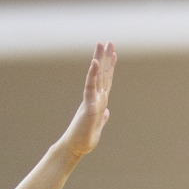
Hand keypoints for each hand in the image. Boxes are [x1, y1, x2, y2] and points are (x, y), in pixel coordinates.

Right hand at [58, 43, 116, 158]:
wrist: (75, 148)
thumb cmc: (85, 138)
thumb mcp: (98, 125)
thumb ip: (102, 117)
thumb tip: (107, 112)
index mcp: (99, 100)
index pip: (106, 80)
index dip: (110, 66)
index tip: (113, 53)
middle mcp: (95, 97)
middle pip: (102, 73)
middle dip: (105, 57)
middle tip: (107, 41)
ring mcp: (91, 99)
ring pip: (96, 75)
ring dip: (99, 59)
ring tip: (101, 44)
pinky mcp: (88, 105)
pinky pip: (90, 87)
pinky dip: (93, 74)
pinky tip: (95, 62)